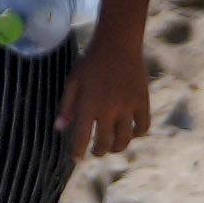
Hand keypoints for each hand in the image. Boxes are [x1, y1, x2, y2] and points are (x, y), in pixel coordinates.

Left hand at [63, 29, 155, 162]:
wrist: (118, 43)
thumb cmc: (91, 62)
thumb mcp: (73, 81)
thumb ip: (66, 106)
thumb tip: (60, 129)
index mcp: (88, 105)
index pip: (82, 138)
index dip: (78, 153)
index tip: (77, 159)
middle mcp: (109, 109)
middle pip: (105, 144)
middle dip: (99, 152)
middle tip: (96, 151)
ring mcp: (128, 106)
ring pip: (124, 140)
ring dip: (117, 148)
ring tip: (113, 146)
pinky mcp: (142, 101)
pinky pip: (143, 127)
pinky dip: (137, 134)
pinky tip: (130, 132)